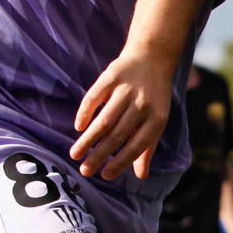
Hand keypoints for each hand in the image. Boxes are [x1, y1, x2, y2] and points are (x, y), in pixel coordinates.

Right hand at [71, 48, 175, 178]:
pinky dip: (85, 112)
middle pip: (117, 135)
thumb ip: (147, 147)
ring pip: (104, 119)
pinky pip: (95, 97)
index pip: (137, 146)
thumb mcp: (157, 120)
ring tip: (75, 154)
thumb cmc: (154, 96)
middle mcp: (142, 105)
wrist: (152, 57)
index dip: (120, 162)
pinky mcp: (112, 75)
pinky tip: (79, 127)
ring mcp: (126, 90)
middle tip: (84, 170)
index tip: (105, 175)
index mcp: (156, 118)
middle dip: (99, 155)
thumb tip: (141, 176)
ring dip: (88, 139)